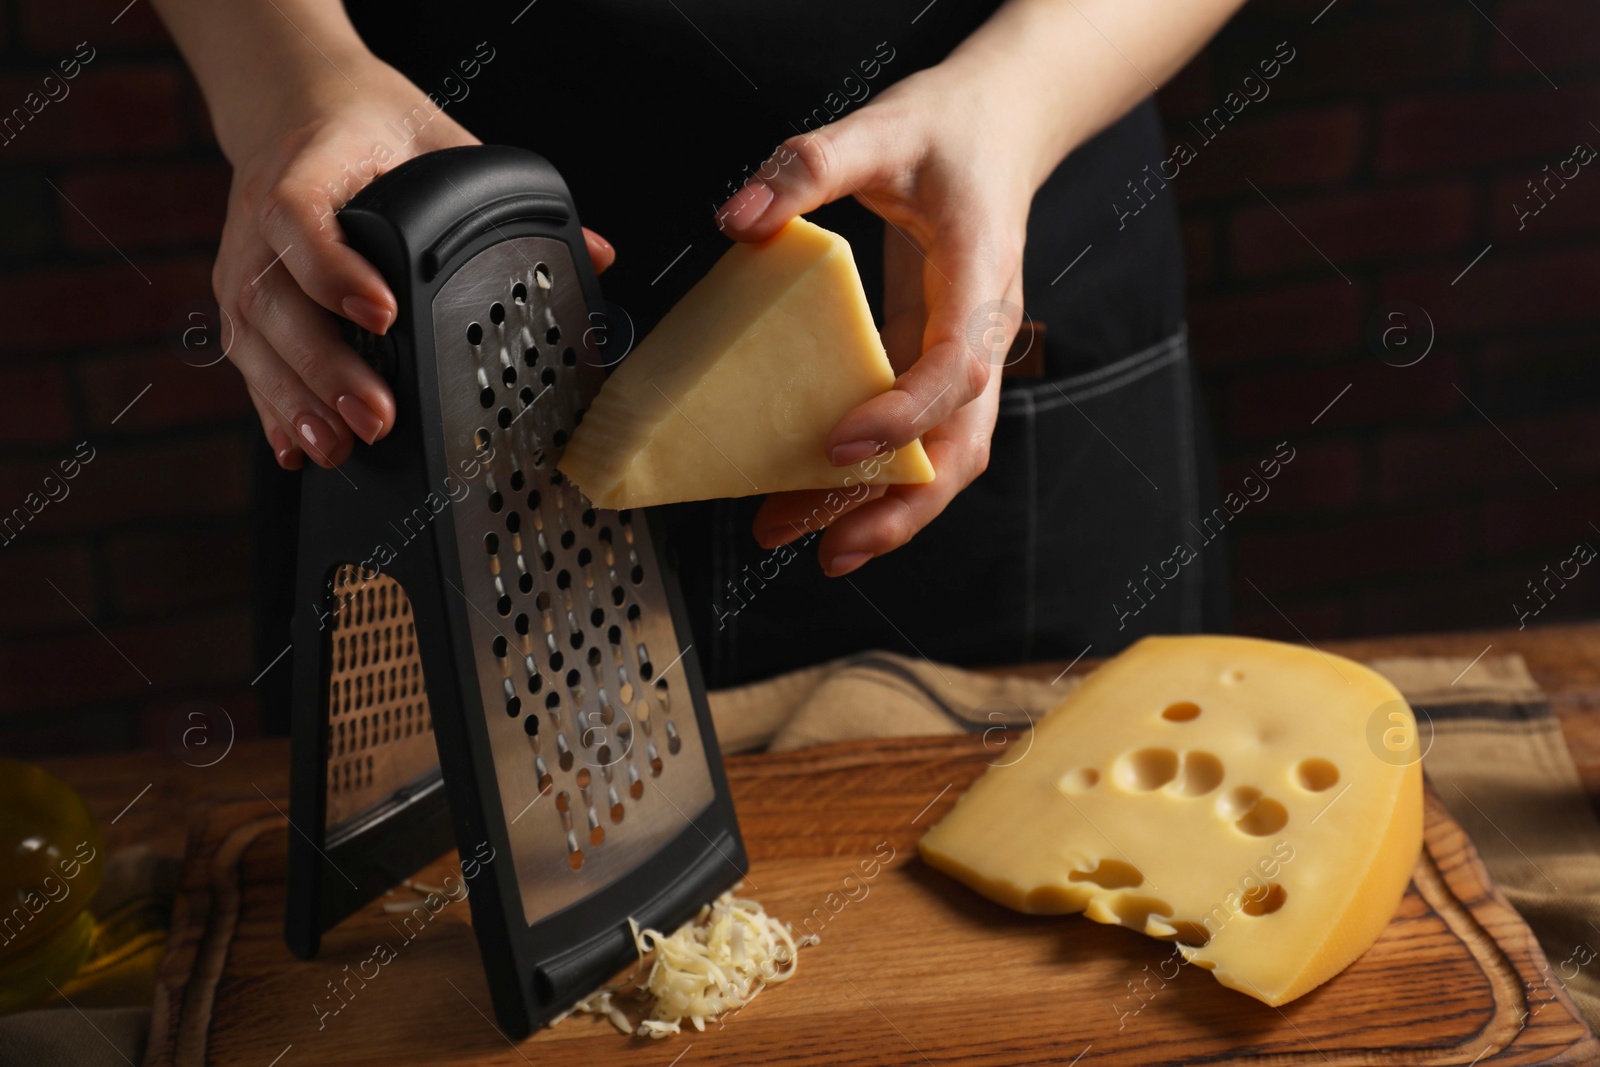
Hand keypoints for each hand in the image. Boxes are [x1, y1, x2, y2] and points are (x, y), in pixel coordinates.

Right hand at [214, 55, 614, 469]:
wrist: (295, 106)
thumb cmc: (370, 129)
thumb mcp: (439, 140)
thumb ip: (503, 198)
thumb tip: (597, 252)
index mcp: (308, 168)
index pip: (302, 216)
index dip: (335, 270)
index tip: (384, 315)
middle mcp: (261, 218)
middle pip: (277, 299)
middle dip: (325, 367)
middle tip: (376, 416)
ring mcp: (244, 260)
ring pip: (254, 337)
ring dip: (296, 400)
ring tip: (338, 446)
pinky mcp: (239, 296)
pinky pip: (245, 357)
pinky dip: (272, 406)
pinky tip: (298, 447)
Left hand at [715, 64, 1033, 576]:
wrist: (1002, 126)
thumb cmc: (950, 131)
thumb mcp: (880, 128)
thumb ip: (810, 165)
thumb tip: (740, 217)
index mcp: (978, 281)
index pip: (955, 367)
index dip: (903, 415)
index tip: (839, 443)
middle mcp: (981, 333)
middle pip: (962, 446)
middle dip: (902, 507)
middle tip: (832, 549)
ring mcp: (963, 356)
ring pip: (943, 457)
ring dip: (884, 509)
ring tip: (811, 545)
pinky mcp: (934, 361)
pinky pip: (916, 436)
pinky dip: (875, 478)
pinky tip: (818, 498)